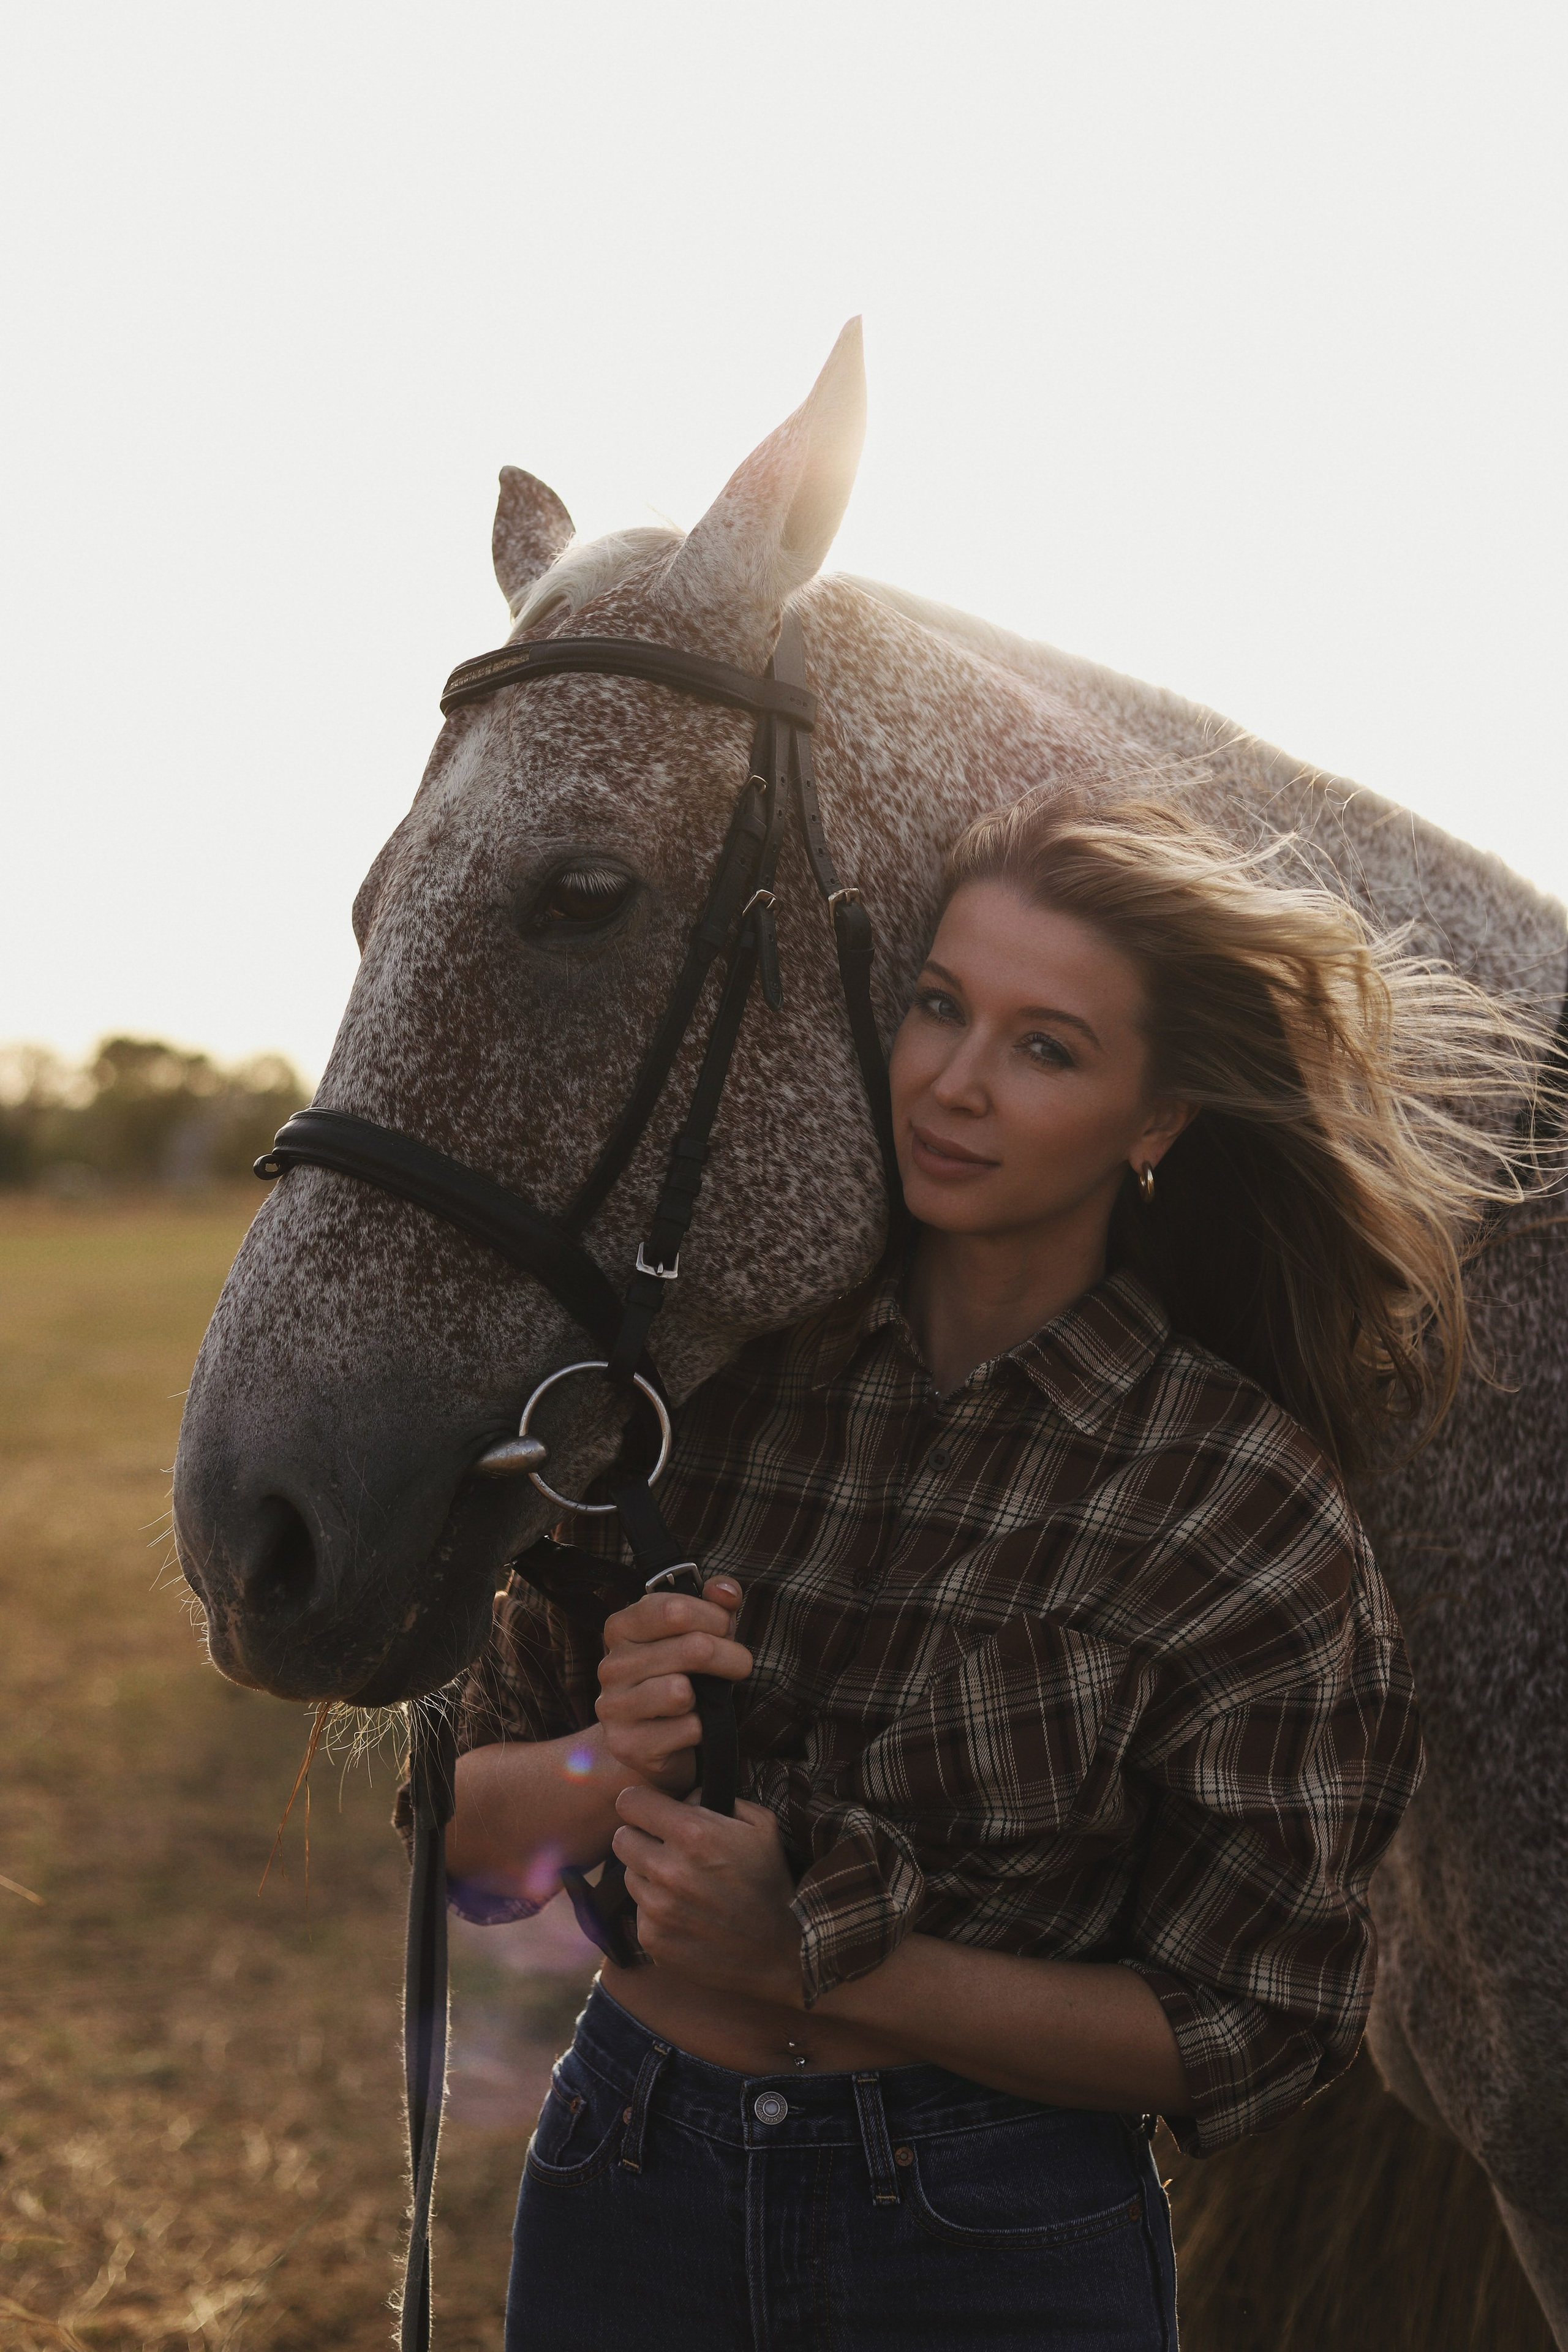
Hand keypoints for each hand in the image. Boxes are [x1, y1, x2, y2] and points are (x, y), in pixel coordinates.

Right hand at [596, 1577, 751, 1792]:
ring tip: (706, 1699)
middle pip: (692, 1648)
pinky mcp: (627, 1744)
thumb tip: (725, 1593)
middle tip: (738, 1665)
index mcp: (621, 1627)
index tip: (725, 1629)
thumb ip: (716, 1603)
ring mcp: (614, 1707)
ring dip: (712, 1696)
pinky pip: (687, 1729)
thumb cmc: (684, 1676)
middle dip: (730, 1657)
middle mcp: (610, 1665)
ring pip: (681, 1691)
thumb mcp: (702, 1632)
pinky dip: (701, 1730)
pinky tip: (689, 1728)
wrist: (656, 1743)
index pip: (674, 1609)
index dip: (714, 1618)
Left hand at [611, 1783, 803, 2006]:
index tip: (649, 1811)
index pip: (630, 1802)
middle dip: (641, 1838)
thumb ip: (720, 1800)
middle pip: (621, 1839)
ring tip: (681, 1885)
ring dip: (649, 1876)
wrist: (780, 1951)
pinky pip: (638, 1912)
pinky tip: (685, 1914)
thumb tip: (686, 1799)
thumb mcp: (761, 1826)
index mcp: (693, 1834)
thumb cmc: (770, 1883)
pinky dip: (656, 1911)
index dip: (640, 1803)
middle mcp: (668, 1870)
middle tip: (664, 1849)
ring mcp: (657, 1909)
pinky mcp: (653, 1940)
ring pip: (629, 1876)